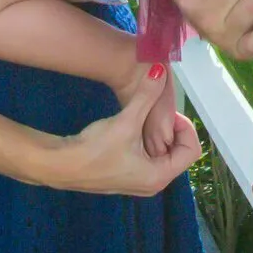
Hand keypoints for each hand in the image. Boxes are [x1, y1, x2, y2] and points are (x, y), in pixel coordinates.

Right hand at [54, 63, 198, 194]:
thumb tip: (160, 69)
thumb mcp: (126, 121)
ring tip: (145, 117)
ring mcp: (140, 182)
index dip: (186, 128)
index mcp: (159, 175)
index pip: (192, 152)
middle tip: (157, 112)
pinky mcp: (128, 177)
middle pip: (179, 153)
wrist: (60, 165)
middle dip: (173, 130)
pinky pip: (149, 158)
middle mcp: (154, 183)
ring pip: (163, 155)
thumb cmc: (95, 148)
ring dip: (159, 135)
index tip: (170, 113)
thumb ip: (146, 95)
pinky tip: (133, 127)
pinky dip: (147, 141)